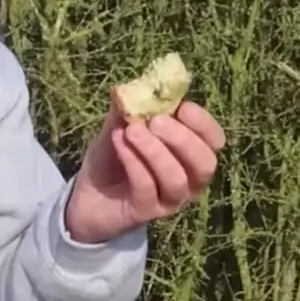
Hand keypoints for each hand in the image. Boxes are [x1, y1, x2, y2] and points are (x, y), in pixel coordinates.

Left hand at [65, 90, 225, 244]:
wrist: (85, 197)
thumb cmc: (112, 161)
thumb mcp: (119, 129)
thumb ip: (127, 110)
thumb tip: (126, 88)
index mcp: (190, 156)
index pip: (214, 142)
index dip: (203, 124)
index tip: (183, 107)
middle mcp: (188, 181)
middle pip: (204, 163)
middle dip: (183, 139)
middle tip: (156, 121)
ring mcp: (168, 200)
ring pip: (177, 179)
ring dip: (155, 150)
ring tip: (131, 131)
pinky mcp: (146, 212)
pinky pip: (147, 187)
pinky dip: (134, 162)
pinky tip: (118, 143)